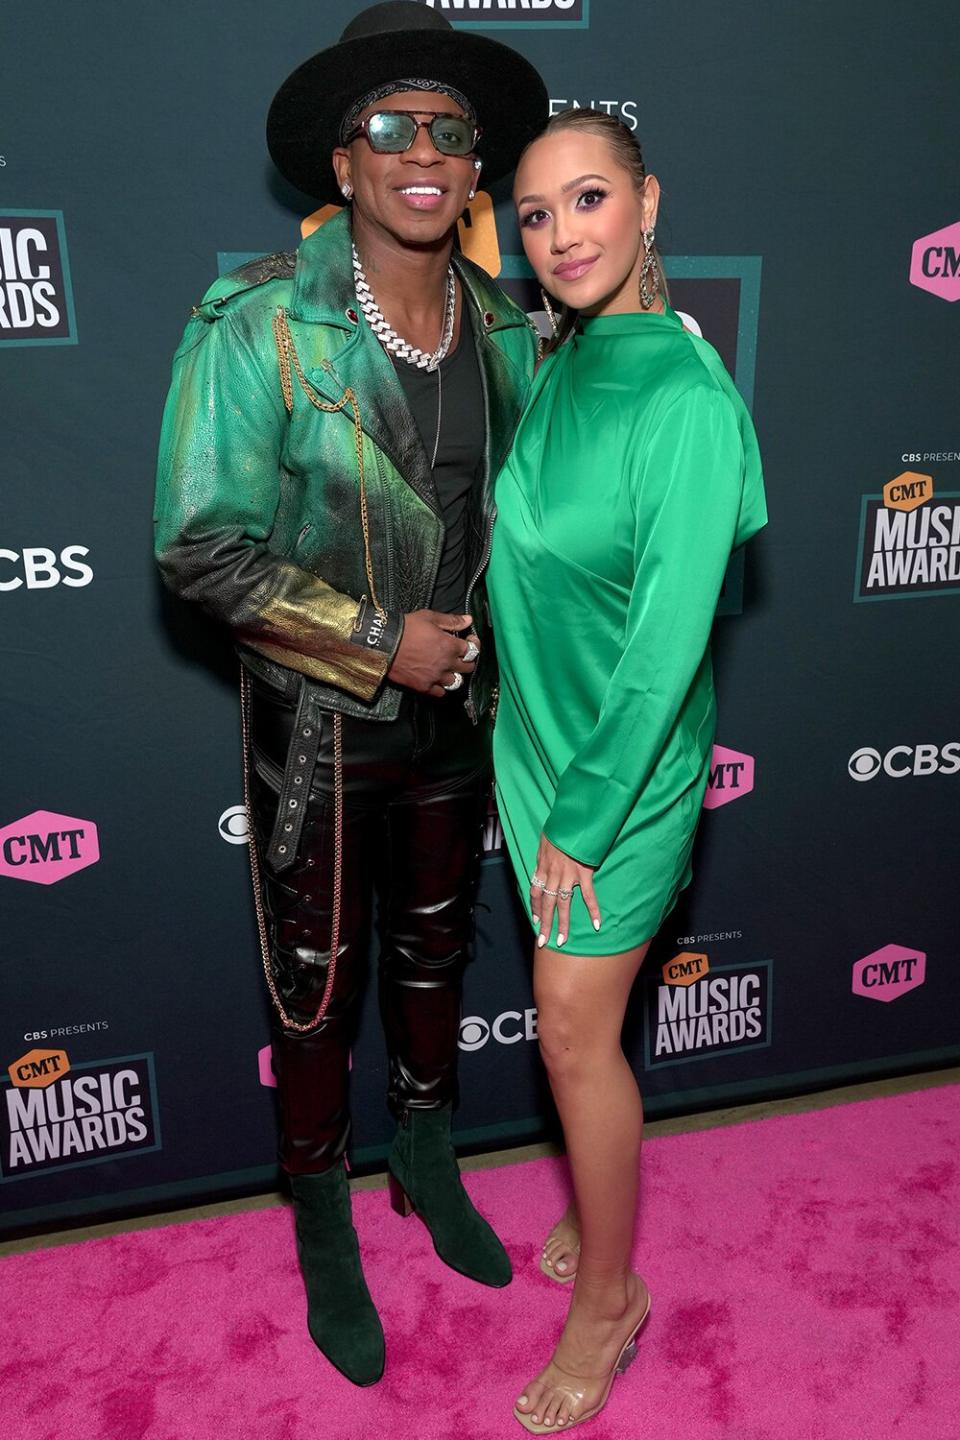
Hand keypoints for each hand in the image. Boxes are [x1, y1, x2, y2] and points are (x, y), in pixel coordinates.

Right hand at [387, 610, 478, 696]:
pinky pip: (441, 692)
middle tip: (460, 655)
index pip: (473, 649)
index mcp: (450, 646)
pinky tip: (437, 679)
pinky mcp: (424, 686)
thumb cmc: (406, 628)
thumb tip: (469, 620)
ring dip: (455, 675)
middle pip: (468, 667)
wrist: (384, 644)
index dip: (473, 644)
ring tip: (448, 668)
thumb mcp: (429, 617)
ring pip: (456, 682)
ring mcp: (436, 677)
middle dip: (467, 660)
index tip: (470, 640)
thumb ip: (451, 620)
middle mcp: (446, 664)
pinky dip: (442, 687)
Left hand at [530, 833, 599, 949]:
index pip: (535, 892)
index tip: (535, 920)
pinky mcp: (583, 874)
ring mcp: (568, 876)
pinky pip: (588, 895)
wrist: (572, 821)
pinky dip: (593, 910)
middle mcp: (553, 875)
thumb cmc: (559, 828)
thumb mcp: (544, 841)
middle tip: (542, 941)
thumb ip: (543, 855)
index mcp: (542, 868)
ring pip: (563, 904)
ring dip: (562, 924)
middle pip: (546, 904)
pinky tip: (597, 924)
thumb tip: (541, 863)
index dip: (535, 908)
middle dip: (544, 924)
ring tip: (561, 940)